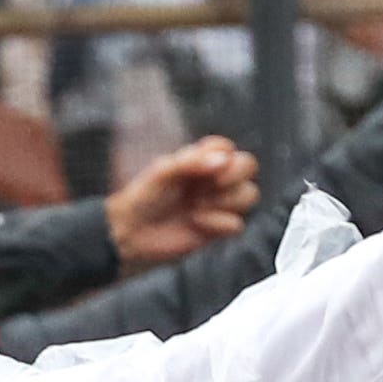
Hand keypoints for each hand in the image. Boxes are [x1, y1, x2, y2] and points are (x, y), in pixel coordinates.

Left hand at [101, 133, 259, 263]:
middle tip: (212, 186)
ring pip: (249, 195)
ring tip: (196, 208)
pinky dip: (219, 224)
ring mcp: (218, 203)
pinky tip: (197, 225)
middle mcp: (214, 179)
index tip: (206, 167)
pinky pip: (238, 224)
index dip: (224, 155)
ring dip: (226, 201)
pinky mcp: (218, 228)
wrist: (133, 234)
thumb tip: (224, 160)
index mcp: (201, 160)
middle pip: (249, 166)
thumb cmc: (144, 197)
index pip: (228, 147)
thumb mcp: (163, 171)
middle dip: (235, 175)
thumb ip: (193, 162)